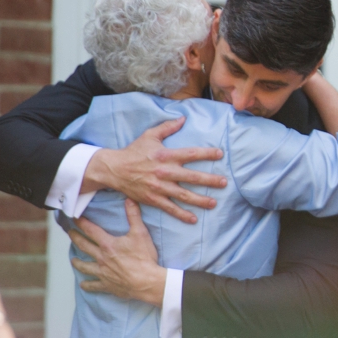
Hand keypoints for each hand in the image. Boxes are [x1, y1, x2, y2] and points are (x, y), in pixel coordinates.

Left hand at [69, 199, 166, 307]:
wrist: (146, 281)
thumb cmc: (144, 258)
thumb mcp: (141, 234)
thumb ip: (134, 216)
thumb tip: (129, 200)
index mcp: (108, 245)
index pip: (91, 230)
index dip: (82, 223)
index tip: (74, 218)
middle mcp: (102, 258)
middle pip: (84, 246)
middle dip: (75, 238)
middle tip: (70, 233)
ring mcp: (103, 272)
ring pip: (84, 267)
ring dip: (77, 262)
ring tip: (73, 260)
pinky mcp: (107, 284)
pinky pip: (93, 285)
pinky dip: (87, 285)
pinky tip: (83, 284)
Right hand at [83, 117, 226, 223]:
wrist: (113, 169)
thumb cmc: (133, 151)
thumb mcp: (149, 135)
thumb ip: (167, 127)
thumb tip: (183, 118)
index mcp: (166, 155)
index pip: (191, 154)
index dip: (207, 154)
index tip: (220, 154)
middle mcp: (165, 172)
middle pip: (192, 177)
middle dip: (210, 180)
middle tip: (224, 182)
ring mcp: (159, 187)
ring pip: (184, 195)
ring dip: (200, 200)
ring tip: (214, 203)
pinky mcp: (153, 199)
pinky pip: (170, 208)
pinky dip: (182, 214)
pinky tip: (194, 219)